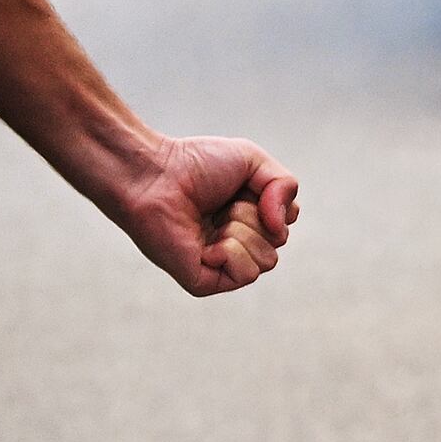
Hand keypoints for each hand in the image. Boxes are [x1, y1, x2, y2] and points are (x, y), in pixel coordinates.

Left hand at [113, 132, 299, 294]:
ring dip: (243, 233)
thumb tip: (282, 227)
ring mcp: (222, 264)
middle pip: (279, 241)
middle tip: (223, 205)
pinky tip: (207, 245)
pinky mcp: (205, 281)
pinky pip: (245, 275)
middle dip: (255, 216)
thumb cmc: (195, 164)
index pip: (286, 222)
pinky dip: (231, 253)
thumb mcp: (254, 160)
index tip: (243, 187)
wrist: (155, 176)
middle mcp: (237, 242)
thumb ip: (285, 185)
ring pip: (267, 260)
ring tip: (214, 222)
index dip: (272, 201)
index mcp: (247, 218)